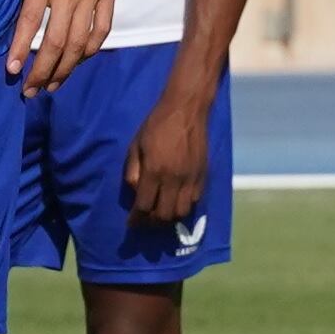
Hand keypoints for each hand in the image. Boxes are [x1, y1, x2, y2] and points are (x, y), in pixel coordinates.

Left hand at [8, 0, 126, 93]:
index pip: (30, 23)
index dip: (20, 51)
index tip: (12, 72)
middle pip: (55, 43)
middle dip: (42, 72)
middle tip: (30, 90)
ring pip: (79, 42)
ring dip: (66, 68)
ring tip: (54, 83)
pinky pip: (102, 26)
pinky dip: (91, 47)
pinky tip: (81, 58)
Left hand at [123, 75, 213, 223]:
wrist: (186, 110)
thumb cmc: (156, 125)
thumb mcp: (136, 145)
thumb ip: (133, 171)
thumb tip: (135, 192)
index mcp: (155, 171)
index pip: (144, 206)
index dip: (136, 219)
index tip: (132, 223)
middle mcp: (174, 179)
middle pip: (164, 215)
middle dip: (152, 222)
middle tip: (145, 220)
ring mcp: (191, 178)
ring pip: (182, 212)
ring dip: (169, 217)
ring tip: (161, 213)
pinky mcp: (203, 175)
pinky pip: (194, 201)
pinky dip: (184, 206)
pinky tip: (176, 201)